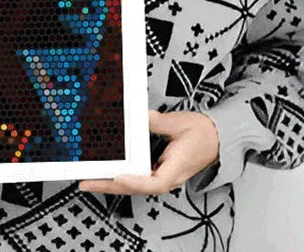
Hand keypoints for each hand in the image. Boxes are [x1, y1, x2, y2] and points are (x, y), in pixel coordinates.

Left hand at [77, 109, 218, 194]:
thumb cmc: (203, 133)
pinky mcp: (159, 171)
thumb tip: (139, 116)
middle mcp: (168, 176)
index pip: (154, 182)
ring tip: (91, 178)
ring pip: (135, 185)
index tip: (118, 176)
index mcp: (176, 167)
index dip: (135, 181)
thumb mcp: (179, 123)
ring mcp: (163, 175)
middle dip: (110, 185)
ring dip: (112, 183)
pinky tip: (108, 172)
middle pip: (136, 187)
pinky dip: (121, 176)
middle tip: (87, 181)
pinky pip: (138, 177)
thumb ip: (157, 121)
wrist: (217, 138)